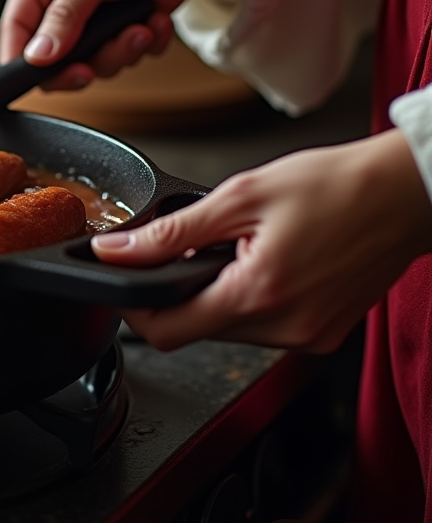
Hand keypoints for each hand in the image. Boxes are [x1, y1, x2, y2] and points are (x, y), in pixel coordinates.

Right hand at [0, 0, 244, 90]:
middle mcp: (59, 0)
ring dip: (120, 52)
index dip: (20, 60)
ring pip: (89, 63)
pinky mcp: (117, 29)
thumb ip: (66, 15)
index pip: (15, 27)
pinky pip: (121, 58)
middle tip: (94, 68)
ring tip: (141, 28)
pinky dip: (142, 47)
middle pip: (50, 57)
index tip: (40, 79)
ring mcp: (89, 18)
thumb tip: (38, 54)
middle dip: (82, 63)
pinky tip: (154, 22)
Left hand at [95, 130, 431, 352]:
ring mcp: (307, 336)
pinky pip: (264, 327)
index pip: (166, 332)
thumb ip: (171, 232)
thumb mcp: (241, 196)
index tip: (123, 276)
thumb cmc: (337, 186)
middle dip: (179, 291)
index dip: (133, 307)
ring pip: (228, 329)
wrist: (407, 192)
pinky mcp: (322, 334)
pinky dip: (249, 298)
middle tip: (191, 246)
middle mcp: (285, 329)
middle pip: (195, 330)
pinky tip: (266, 262)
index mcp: (259, 296)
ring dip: (216, 293)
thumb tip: (119, 250)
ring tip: (238, 248)